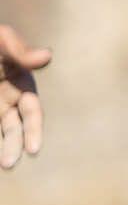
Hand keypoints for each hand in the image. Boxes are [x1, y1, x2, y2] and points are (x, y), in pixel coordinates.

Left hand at [0, 24, 49, 169]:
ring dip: (0, 148)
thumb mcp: (1, 40)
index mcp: (21, 86)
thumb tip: (47, 56)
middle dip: (13, 148)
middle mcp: (7, 100)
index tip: (34, 149)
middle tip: (8, 163)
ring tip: (1, 164)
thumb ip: (19, 50)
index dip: (34, 130)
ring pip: (0, 133)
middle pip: (14, 130)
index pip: (32, 112)